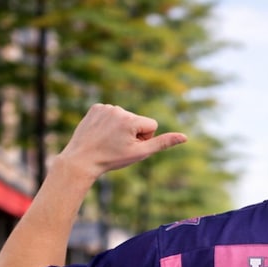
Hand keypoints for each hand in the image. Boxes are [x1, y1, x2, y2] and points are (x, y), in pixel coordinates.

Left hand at [58, 104, 187, 179]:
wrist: (82, 159)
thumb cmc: (113, 159)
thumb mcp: (141, 153)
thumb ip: (163, 143)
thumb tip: (185, 137)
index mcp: (131, 120)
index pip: (152, 125)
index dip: (145, 139)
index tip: (130, 147)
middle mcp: (119, 109)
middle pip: (138, 121)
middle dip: (132, 133)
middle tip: (117, 146)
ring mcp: (105, 107)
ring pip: (124, 118)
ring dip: (120, 129)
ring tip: (107, 140)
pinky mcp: (95, 107)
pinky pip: (111, 114)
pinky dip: (108, 124)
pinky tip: (100, 133)